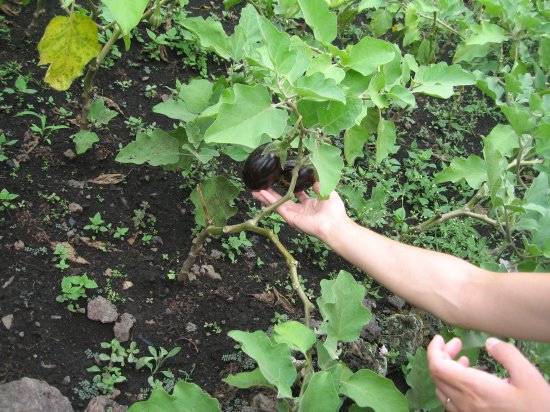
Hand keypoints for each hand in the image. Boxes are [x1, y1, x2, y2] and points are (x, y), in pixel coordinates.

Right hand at [252, 183, 349, 240]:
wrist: (333, 224)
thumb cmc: (334, 211)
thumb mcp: (327, 192)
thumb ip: (319, 185)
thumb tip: (314, 179)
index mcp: (310, 204)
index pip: (297, 196)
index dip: (290, 189)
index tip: (283, 181)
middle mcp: (300, 210)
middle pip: (283, 200)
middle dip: (273, 194)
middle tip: (263, 186)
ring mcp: (294, 215)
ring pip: (277, 204)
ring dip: (267, 197)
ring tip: (256, 190)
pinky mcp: (290, 218)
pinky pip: (278, 207)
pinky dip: (269, 200)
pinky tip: (261, 193)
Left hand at [427, 335, 549, 410]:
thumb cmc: (538, 406)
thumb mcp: (528, 376)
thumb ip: (507, 354)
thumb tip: (490, 342)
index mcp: (474, 388)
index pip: (437, 366)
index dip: (434, 349)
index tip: (441, 338)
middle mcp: (465, 402)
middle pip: (437, 376)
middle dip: (441, 355)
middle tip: (456, 344)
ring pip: (442, 389)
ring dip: (446, 371)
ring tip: (462, 360)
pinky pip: (450, 402)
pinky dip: (452, 386)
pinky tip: (469, 381)